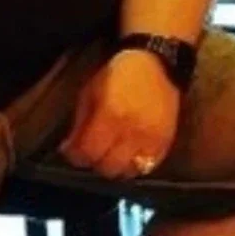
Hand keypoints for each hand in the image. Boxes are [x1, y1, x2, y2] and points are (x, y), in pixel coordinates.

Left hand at [58, 50, 180, 179]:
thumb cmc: (118, 73)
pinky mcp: (165, 143)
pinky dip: (134, 165)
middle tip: (90, 152)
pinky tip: (127, 154)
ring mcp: (151, 141)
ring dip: (115, 166)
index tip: (70, 151)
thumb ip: (80, 122)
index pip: (88, 153)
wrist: (155, 63)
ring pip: (128, 172)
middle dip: (94, 162)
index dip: (75, 156)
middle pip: (108, 168)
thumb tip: (69, 148)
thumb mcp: (90, 91)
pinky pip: (148, 168)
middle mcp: (132, 133)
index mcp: (110, 116)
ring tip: (109, 154)